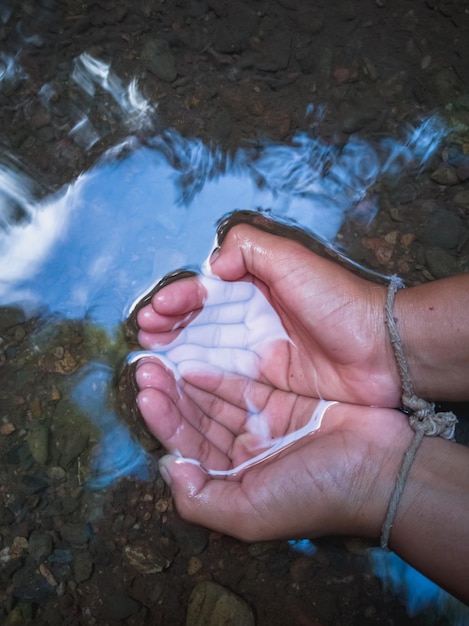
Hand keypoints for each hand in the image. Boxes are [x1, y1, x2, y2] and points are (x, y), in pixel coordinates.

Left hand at [135, 356, 411, 539]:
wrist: (378, 468)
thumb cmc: (313, 493)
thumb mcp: (248, 514)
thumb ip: (200, 499)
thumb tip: (169, 467)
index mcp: (235, 483)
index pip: (188, 449)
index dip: (164, 423)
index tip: (143, 394)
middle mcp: (246, 455)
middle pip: (199, 421)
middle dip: (171, 396)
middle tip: (146, 368)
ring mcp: (265, 427)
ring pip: (217, 401)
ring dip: (190, 382)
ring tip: (163, 358)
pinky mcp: (284, 403)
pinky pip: (245, 386)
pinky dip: (221, 376)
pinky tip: (198, 361)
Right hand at [136, 223, 400, 406]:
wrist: (380, 351)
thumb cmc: (337, 301)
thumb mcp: (291, 258)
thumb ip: (248, 248)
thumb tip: (212, 266)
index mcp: (257, 285)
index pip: (208, 291)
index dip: (180, 299)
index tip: (156, 310)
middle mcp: (255, 316)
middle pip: (202, 320)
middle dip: (170, 325)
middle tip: (144, 334)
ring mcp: (260, 350)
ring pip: (208, 348)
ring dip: (177, 350)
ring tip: (149, 355)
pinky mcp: (268, 380)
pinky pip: (226, 376)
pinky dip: (200, 375)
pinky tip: (178, 377)